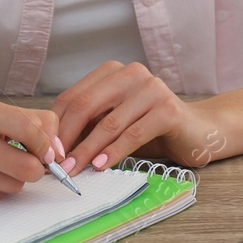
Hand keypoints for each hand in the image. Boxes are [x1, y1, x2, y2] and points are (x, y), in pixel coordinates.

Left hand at [50, 61, 219, 174]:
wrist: (196, 133)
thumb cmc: (149, 130)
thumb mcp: (113, 124)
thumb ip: (88, 127)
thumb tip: (52, 148)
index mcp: (112, 72)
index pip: (73, 97)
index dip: (56, 126)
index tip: (46, 152)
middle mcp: (131, 73)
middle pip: (86, 105)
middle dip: (67, 138)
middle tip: (56, 164)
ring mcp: (152, 88)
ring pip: (109, 122)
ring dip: (87, 150)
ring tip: (73, 170)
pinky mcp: (168, 109)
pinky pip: (133, 134)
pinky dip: (114, 152)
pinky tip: (101, 166)